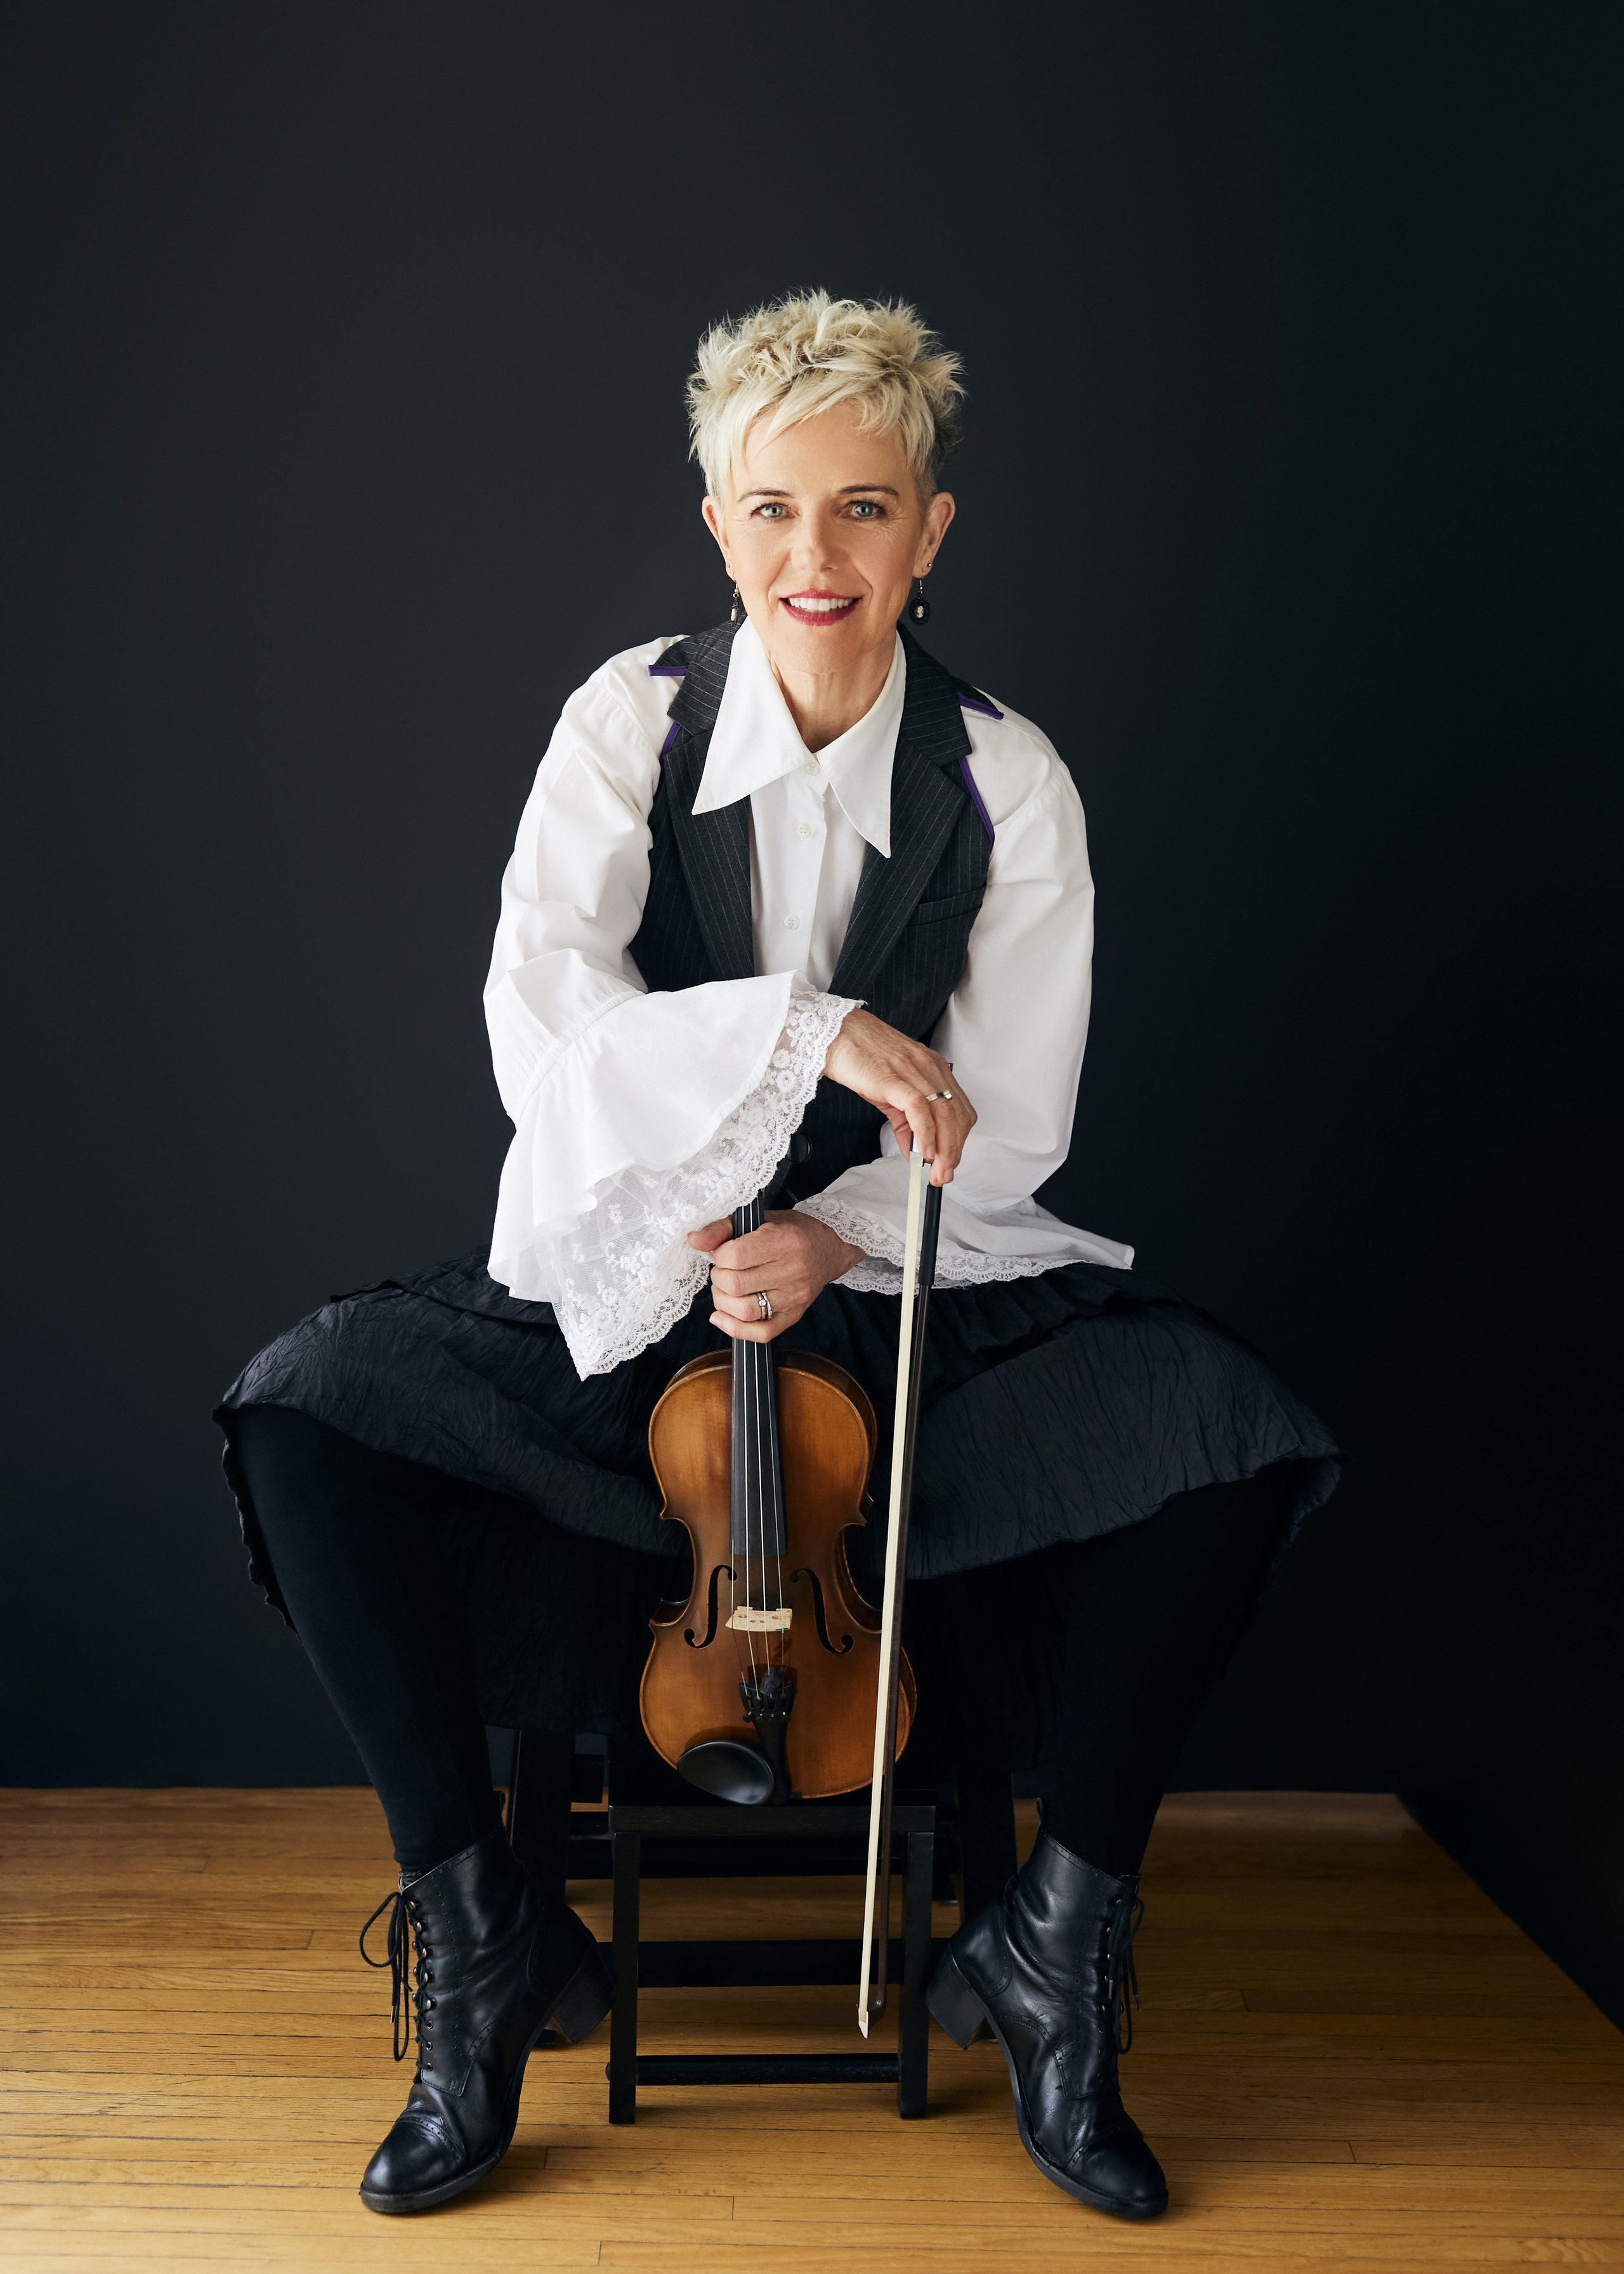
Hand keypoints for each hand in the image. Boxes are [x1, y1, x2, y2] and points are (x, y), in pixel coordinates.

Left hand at [687, 1210, 864, 1343]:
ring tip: (726, 1289)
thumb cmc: (792, 1232)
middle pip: (735, 1285)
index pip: (733, 1257)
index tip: (723, 1252)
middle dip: (718, 1278)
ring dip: (722, 1301)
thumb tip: (694, 1240)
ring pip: (744, 1311)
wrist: (829, 1250)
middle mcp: (792, 1271)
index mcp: (784, 1241)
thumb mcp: (760, 1218)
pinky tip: (723, 1316)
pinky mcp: (793, 1316)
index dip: (718, 1255)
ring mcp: (794, 1298)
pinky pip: (760, 1334)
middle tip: (723, 1270)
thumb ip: (723, 1228)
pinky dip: (734, 1329)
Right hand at [821, 1007, 975, 1183]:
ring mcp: (914, 1071)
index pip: (961, 1111)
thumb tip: (915, 1153)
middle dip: (954, 1152)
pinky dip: (925, 1134)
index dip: (959, 1142)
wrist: (837, 1034)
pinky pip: (919, 1109)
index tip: (949, 1164)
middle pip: (958, 1116)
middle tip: (943, 1175)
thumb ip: (906, 1124)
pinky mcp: (894, 1078)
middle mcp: (931, 1068)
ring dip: (943, 1150)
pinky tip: (922, 1151)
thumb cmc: (863, 1057)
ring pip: (944, 1115)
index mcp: (934, 1069)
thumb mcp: (892, 1092)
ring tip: (935, 1170)